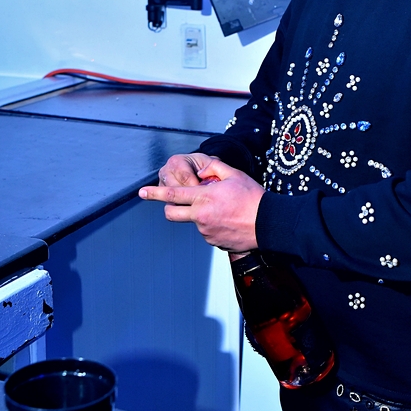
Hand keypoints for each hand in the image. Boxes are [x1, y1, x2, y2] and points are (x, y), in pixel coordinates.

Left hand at [138, 158, 263, 251]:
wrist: (269, 223)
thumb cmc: (253, 198)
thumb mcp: (234, 175)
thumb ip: (213, 169)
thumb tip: (200, 172)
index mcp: (204, 198)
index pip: (172, 194)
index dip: (154, 193)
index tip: (141, 193)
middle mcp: (201, 216)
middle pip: (171, 213)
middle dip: (168, 207)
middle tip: (176, 203)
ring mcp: (206, 231)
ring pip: (192, 222)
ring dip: (199, 215)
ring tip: (223, 210)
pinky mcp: (214, 242)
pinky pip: (206, 232)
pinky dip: (211, 225)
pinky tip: (227, 221)